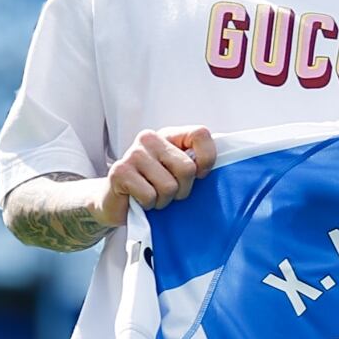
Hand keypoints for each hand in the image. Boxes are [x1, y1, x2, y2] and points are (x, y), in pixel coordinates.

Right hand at [93, 126, 215, 226]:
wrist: (114, 203)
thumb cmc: (152, 188)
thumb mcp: (177, 173)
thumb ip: (196, 165)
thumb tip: (224, 168)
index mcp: (169, 135)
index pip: (201, 134)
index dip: (207, 159)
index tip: (200, 175)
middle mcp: (150, 138)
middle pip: (187, 168)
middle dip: (182, 190)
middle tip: (169, 193)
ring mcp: (133, 153)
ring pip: (169, 186)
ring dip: (164, 200)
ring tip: (153, 196)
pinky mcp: (120, 172)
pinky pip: (150, 195)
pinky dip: (148, 205)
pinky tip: (139, 200)